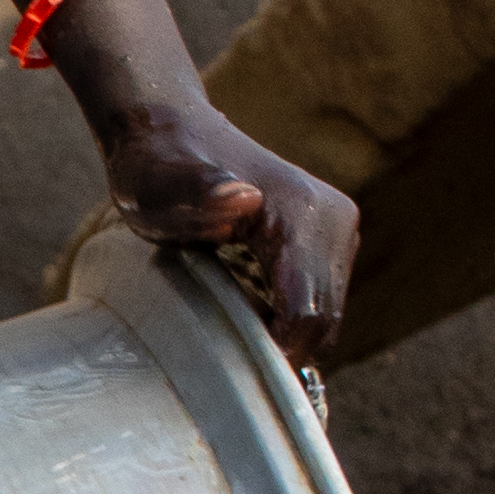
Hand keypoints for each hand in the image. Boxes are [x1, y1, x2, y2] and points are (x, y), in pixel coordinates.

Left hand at [90, 97, 358, 370]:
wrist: (173, 133)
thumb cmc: (157, 166)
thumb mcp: (156, 183)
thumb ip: (195, 190)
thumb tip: (244, 198)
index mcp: (302, 210)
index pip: (309, 311)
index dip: (275, 347)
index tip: (229, 360)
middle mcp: (333, 218)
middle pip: (324, 319)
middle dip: (283, 345)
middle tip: (222, 348)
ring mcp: (339, 229)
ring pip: (326, 314)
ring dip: (285, 331)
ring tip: (229, 320)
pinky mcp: (332, 240)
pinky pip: (321, 301)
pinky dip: (288, 315)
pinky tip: (246, 304)